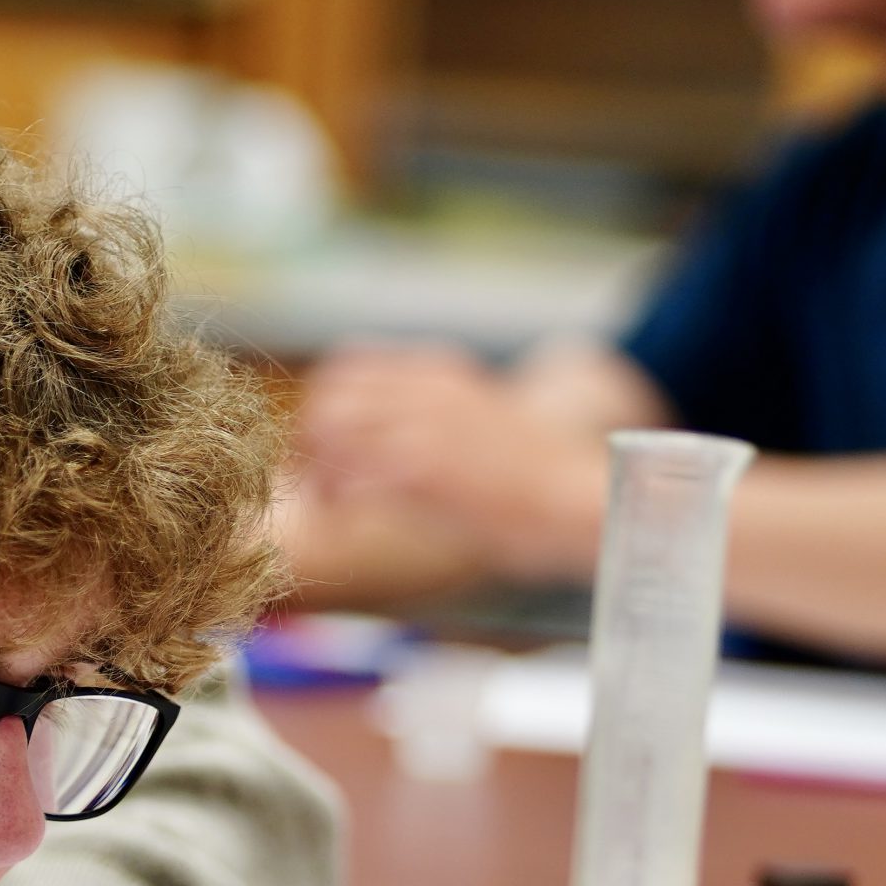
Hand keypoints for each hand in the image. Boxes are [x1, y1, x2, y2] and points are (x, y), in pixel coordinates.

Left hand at [293, 342, 607, 579]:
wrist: (580, 499)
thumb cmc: (530, 477)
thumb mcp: (474, 423)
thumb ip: (425, 416)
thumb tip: (376, 443)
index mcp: (437, 371)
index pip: (346, 368)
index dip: (321, 409)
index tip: (320, 449)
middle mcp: (423, 390)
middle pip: (325, 397)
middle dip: (306, 440)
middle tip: (313, 482)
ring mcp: (421, 426)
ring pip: (328, 429)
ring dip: (316, 469)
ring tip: (330, 503)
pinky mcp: (422, 469)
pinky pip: (349, 473)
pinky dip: (337, 497)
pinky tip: (349, 517)